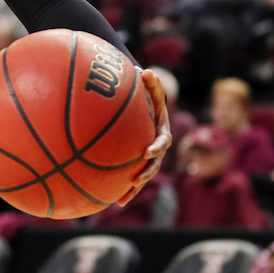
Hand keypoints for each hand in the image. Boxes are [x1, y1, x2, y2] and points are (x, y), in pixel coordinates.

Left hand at [118, 68, 171, 206]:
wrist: (145, 107)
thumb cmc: (146, 96)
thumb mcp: (150, 89)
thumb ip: (150, 84)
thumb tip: (146, 70)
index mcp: (162, 131)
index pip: (162, 141)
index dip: (156, 147)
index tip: (147, 151)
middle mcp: (157, 148)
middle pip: (154, 165)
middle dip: (145, 173)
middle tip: (136, 180)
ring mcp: (148, 158)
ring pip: (143, 176)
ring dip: (134, 189)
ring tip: (122, 199)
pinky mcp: (137, 164)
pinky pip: (130, 178)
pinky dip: (123, 189)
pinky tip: (111, 201)